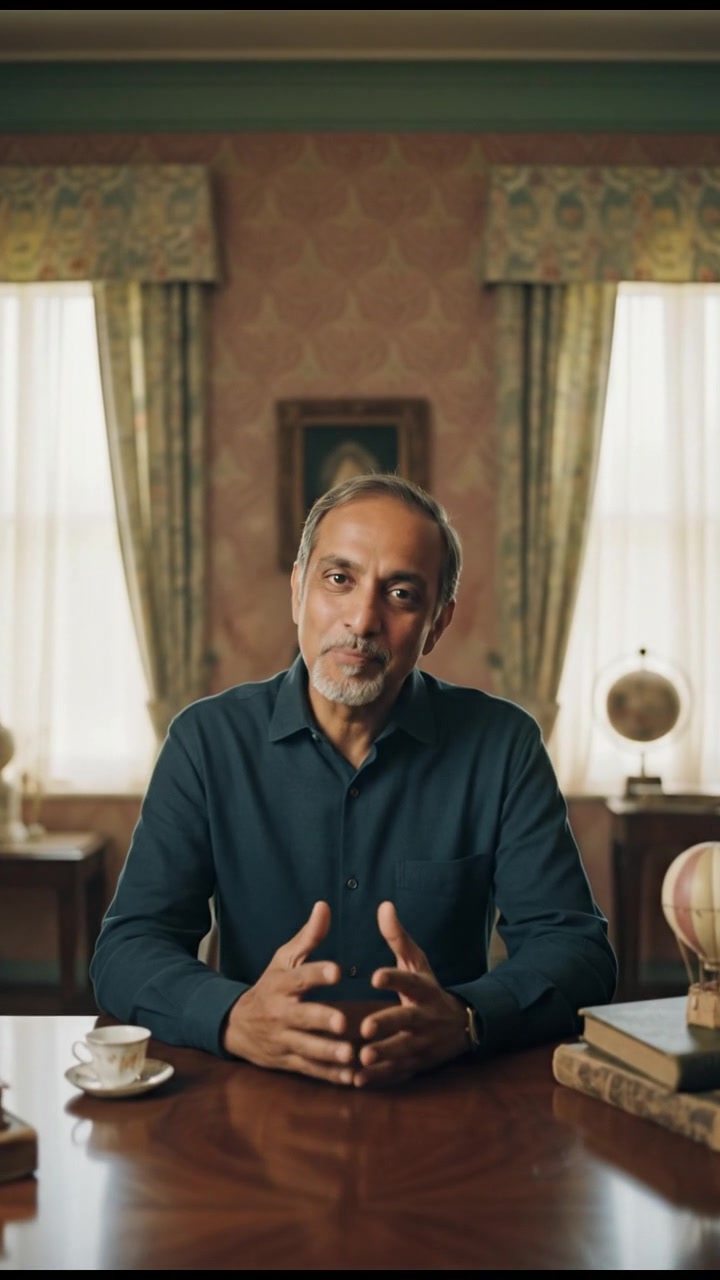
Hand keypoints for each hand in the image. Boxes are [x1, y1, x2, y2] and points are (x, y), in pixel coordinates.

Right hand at [222, 901, 355, 1084]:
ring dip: (329, 1053)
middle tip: (342, 1022)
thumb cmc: (271, 986)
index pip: (300, 977)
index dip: (317, 974)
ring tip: (350, 1055)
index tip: (337, 971)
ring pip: (307, 1049)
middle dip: (322, 1020)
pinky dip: (329, 1076)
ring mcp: (284, 1039)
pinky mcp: (288, 1061)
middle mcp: (281, 1013)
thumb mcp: (284, 959)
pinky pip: (310, 1070)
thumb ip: (308, 937)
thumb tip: (324, 906)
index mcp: (282, 984)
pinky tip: (351, 1078)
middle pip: (302, 1017)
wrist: (236, 1024)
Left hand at [353, 901, 469, 1087]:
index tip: (374, 976)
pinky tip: (358, 1080)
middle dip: (387, 1025)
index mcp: (424, 989)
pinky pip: (399, 1073)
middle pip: (407, 1021)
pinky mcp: (418, 1065)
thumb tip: (383, 906)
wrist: (461, 1026)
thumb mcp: (418, 962)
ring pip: (403, 1051)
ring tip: (361, 1058)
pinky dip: (380, 1078)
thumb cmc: (428, 989)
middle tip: (364, 1027)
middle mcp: (426, 1017)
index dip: (394, 978)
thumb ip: (398, 937)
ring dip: (383, 1055)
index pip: (410, 981)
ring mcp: (424, 1043)